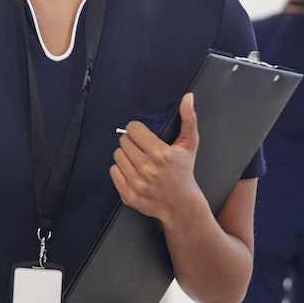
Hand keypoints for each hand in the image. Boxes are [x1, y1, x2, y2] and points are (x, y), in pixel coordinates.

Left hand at [111, 93, 202, 224]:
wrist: (181, 205)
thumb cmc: (184, 172)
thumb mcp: (189, 144)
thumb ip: (188, 119)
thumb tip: (188, 97)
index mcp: (160, 154)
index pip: (132, 129)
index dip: (138, 130)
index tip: (144, 136)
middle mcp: (146, 169)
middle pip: (123, 142)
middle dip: (132, 143)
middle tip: (143, 149)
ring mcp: (136, 183)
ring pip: (117, 156)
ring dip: (126, 156)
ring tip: (139, 161)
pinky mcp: (128, 195)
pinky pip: (113, 172)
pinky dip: (122, 170)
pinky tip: (134, 172)